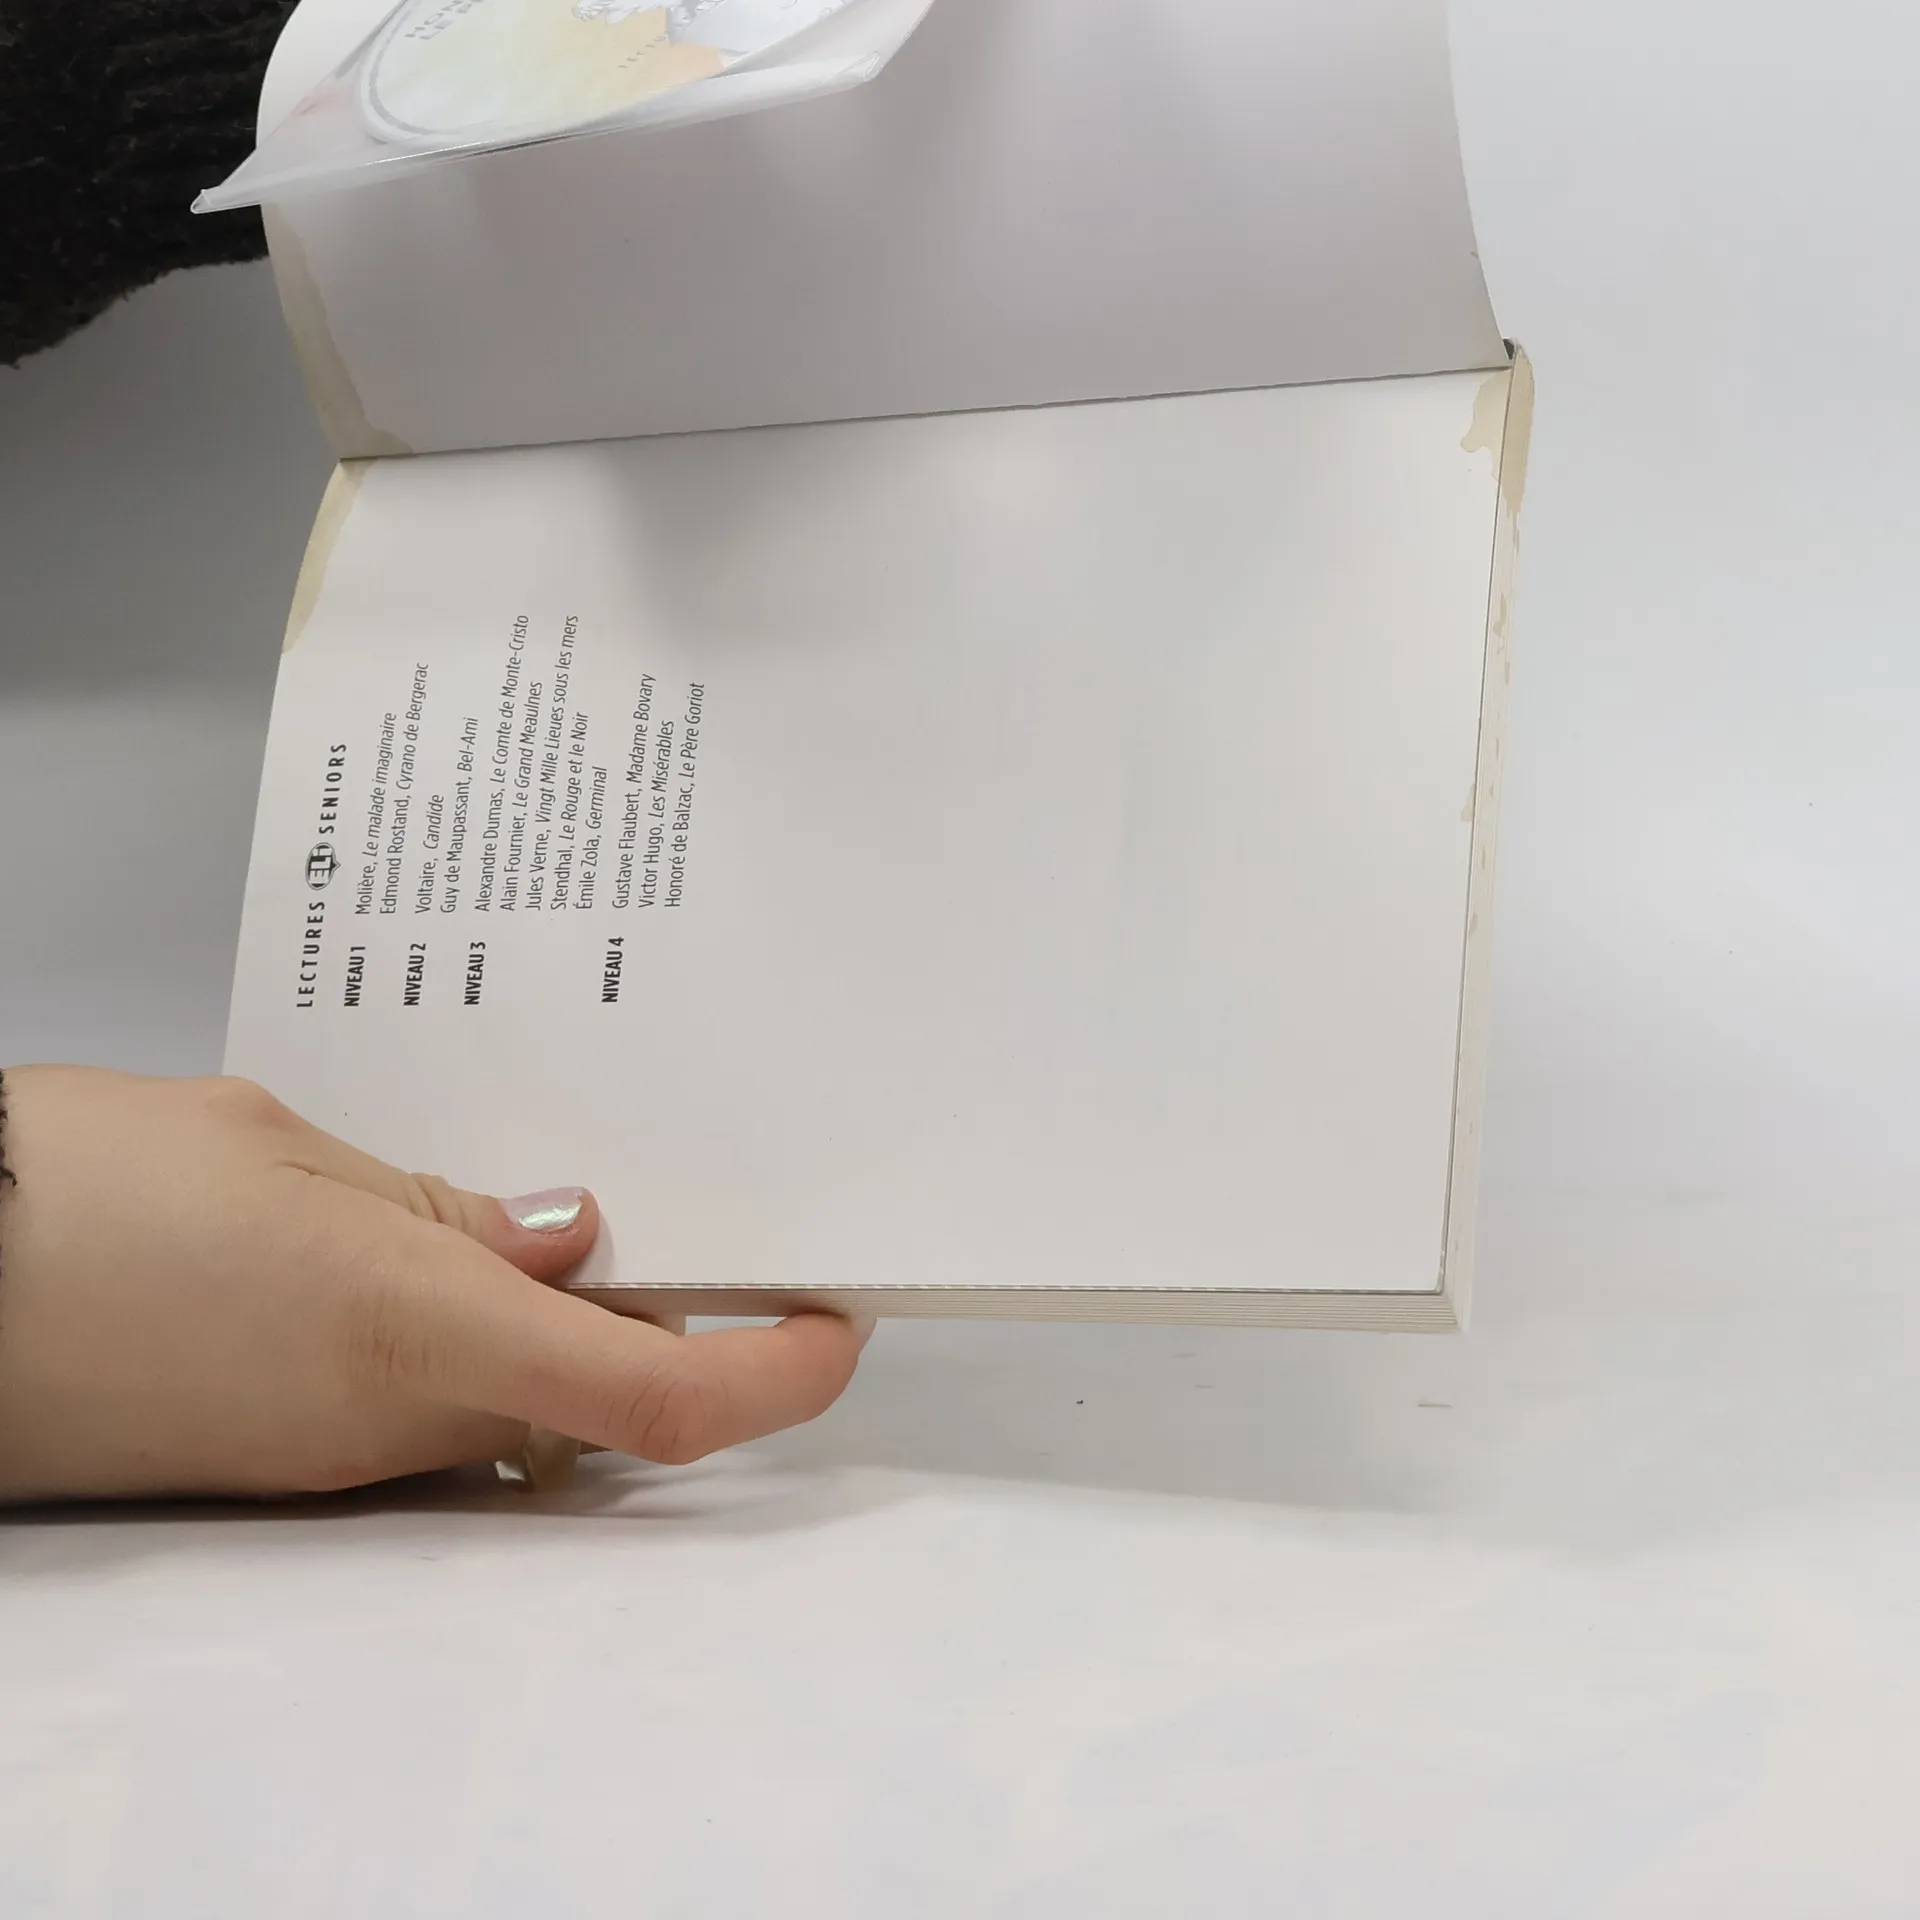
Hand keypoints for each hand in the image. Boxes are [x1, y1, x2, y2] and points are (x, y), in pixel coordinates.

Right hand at [0, 1066, 870, 1503]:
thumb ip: (442, 1209)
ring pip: (513, 1401)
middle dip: (664, 1327)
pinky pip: (424, 1402)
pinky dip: (470, 1335)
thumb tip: (567, 1238)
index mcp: (415, 1328)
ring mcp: (334, 1450)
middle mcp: (392, 1419)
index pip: (651, 1395)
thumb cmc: (75, 1192)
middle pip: (592, 1399)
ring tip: (562, 1202)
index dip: (769, 1374)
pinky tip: (437, 1241)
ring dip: (562, 1325)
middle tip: (703, 1217)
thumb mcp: (285, 1155)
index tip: (834, 1328)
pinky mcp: (280, 1448)